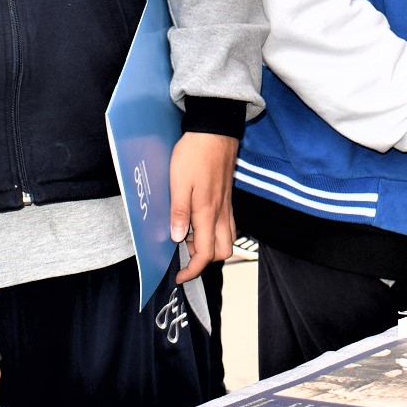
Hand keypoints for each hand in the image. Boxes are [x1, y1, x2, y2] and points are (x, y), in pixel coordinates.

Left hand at [171, 131, 238, 282]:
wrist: (214, 130)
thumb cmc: (194, 154)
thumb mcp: (179, 183)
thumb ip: (179, 212)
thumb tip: (178, 238)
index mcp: (207, 213)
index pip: (206, 254)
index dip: (193, 270)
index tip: (179, 275)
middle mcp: (221, 213)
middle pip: (223, 252)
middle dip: (205, 260)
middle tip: (184, 253)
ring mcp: (227, 205)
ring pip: (228, 239)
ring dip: (211, 246)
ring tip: (190, 238)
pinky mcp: (228, 196)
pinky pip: (228, 224)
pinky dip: (216, 232)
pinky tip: (200, 221)